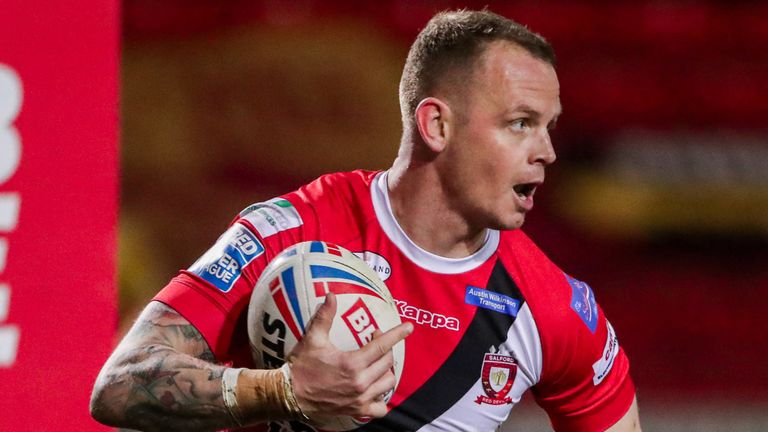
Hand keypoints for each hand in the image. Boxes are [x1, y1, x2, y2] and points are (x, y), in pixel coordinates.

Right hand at [286, 293, 412, 418]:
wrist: (289, 395)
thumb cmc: (301, 366)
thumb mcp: (312, 339)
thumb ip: (325, 316)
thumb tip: (331, 295)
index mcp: (352, 363)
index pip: (382, 346)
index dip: (397, 334)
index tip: (409, 327)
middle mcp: (360, 382)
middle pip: (387, 362)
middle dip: (386, 349)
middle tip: (375, 341)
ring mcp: (360, 398)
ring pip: (388, 382)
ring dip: (386, 371)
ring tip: (377, 364)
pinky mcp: (357, 411)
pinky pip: (381, 408)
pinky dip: (382, 399)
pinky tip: (376, 390)